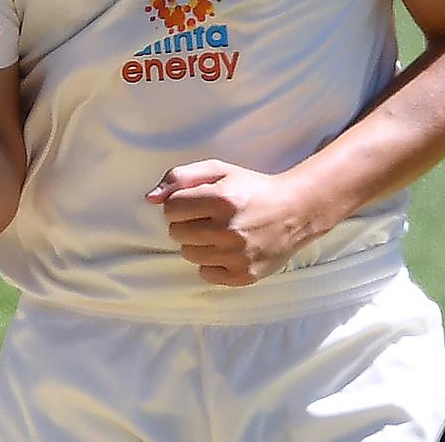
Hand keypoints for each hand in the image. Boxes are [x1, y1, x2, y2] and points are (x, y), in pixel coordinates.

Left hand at [146, 159, 310, 285]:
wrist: (294, 212)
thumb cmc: (251, 188)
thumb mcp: (219, 170)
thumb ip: (180, 177)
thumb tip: (150, 198)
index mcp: (222, 199)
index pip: (172, 208)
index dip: (179, 203)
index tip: (196, 202)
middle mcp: (229, 229)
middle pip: (176, 233)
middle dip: (186, 223)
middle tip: (207, 217)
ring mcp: (237, 255)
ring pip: (188, 254)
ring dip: (197, 242)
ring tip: (217, 232)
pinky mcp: (244, 275)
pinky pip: (205, 273)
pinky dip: (211, 262)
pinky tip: (226, 249)